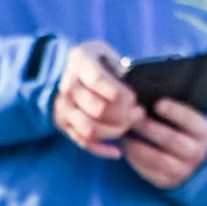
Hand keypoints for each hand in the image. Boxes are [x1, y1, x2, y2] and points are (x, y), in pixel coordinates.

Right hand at [52, 40, 143, 156]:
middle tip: (139, 112)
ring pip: (90, 129)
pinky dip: (102, 149)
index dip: (119, 93)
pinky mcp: (64, 123)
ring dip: (115, 131)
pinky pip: (83, 142)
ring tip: (129, 125)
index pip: (98, 80)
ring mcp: (64, 106)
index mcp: (81, 59)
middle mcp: (68, 84)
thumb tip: (142, 88)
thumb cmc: (101, 62)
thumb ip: (123, 69)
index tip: (134, 99)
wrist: (74, 69)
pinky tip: (117, 150)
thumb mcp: (112, 55)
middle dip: (124, 114)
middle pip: (98, 108)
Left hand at [120, 98, 206, 191]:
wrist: (197, 163)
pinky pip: (149, 172)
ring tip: (124, 134)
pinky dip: (135, 160)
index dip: (175, 112)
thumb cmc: (186, 132)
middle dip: (149, 128)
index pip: (191, 121)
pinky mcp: (168, 182)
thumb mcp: (191, 120)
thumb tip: (149, 94)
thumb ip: (176, 110)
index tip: (158, 103)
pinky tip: (127, 147)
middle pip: (171, 140)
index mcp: (204, 132)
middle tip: (132, 117)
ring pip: (158, 159)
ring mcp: (183, 170)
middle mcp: (197, 153)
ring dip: (138, 146)